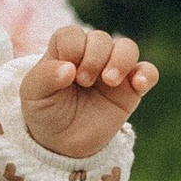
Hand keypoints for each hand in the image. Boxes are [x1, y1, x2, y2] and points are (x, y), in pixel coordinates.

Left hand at [20, 24, 158, 158]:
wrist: (62, 144)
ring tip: (110, 81)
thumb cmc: (44, 112)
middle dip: (94, 57)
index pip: (72, 35)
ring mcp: (112, 71)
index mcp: (64, 51)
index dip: (72, 49)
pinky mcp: (131, 90)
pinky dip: (147, 74)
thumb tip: (68, 68)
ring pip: (127, 47)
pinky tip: (138, 84)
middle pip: (100, 38)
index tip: (68, 73)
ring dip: (121, 59)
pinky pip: (148, 72)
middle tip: (84, 82)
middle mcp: (90, 56)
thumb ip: (45, 77)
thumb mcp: (33, 95)